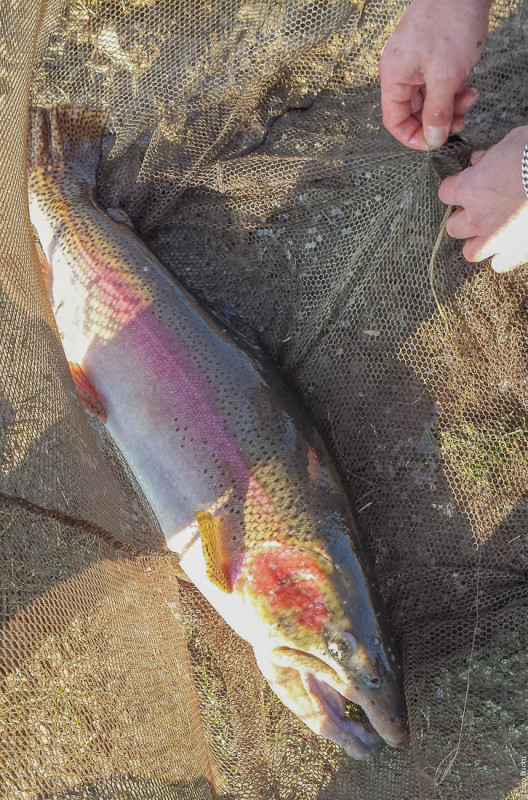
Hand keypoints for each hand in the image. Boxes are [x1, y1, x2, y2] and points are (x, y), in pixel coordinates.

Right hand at [379, 0, 490, 149]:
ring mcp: (417, 63)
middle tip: (460, 121)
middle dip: (439, 120)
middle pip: (415, 112)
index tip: (435, 142)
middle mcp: (401, 72)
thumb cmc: (450, 20)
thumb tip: (432, 140)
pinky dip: (454, 90)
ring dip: (451, 106)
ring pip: (430, 99)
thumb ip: (437, 113)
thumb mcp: (446, 76)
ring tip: (469, 98)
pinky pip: (439, 83)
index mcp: (394, 77)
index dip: (413, 136)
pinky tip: (468, 85)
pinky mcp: (433, 56)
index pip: (395, 121)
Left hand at [438, 126, 527, 271]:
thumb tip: (480, 160)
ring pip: (471, 252)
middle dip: (464, 218)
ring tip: (492, 231)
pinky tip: (511, 246)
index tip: (468, 183)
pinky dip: (502, 257)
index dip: (457, 187)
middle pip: (453, 227)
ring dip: (477, 242)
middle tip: (480, 209)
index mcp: (470, 188)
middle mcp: (477, 218)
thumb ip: (490, 156)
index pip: (446, 193)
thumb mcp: (511, 142)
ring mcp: (496, 239)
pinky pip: (499, 264)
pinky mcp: (517, 251)